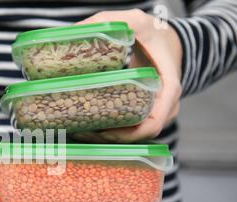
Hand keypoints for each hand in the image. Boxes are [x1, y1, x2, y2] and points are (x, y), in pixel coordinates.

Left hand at [74, 9, 182, 142]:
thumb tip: (74, 33)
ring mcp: (159, 112)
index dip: (131, 133)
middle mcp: (166, 106)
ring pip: (136, 135)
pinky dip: (113, 131)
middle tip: (83, 132)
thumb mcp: (136, 22)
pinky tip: (90, 126)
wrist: (168, 41)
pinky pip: (132, 130)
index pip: (155, 121)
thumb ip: (108, 23)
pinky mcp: (148, 114)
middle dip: (112, 138)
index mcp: (168, 87)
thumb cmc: (153, 33)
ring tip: (81, 132)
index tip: (104, 132)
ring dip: (110, 138)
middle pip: (141, 134)